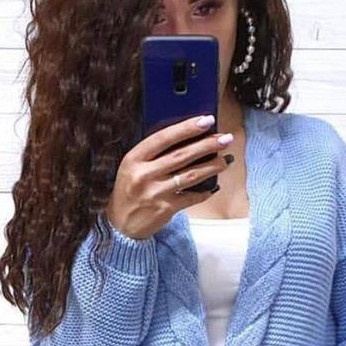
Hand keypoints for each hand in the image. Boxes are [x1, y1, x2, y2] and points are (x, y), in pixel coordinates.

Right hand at [106, 113, 234, 239]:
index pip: (163, 138)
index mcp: (134, 159)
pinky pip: (191, 197)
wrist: (119, 225)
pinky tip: (212, 187)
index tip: (206, 120)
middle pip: (181, 155)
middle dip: (207, 145)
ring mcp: (155, 193)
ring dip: (212, 167)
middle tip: (225, 139)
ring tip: (226, 160)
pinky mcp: (165, 209)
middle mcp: (143, 175)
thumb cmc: (129, 191)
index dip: (186, 128)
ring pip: (191, 175)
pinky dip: (204, 192)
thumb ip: (153, 154)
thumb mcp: (132, 168)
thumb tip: (188, 139)